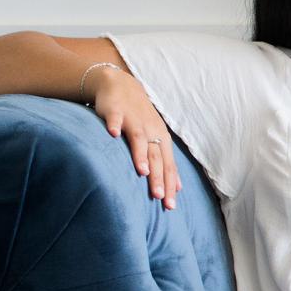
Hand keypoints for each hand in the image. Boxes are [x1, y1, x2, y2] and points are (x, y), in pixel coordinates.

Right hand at [90, 70, 181, 209]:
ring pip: (139, 138)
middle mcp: (150, 130)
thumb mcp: (155, 138)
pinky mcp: (115, 110)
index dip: (170, 184)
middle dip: (158, 176)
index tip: (170, 206)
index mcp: (160, 138)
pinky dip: (114, 124)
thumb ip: (165, 161)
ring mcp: (132, 119)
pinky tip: (112, 134)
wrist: (120, 84)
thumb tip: (178, 187)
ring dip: (140, 154)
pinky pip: (115, 118)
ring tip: (142, 172)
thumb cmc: (139, 117)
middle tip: (159, 196)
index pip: (168, 165)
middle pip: (156, 155)